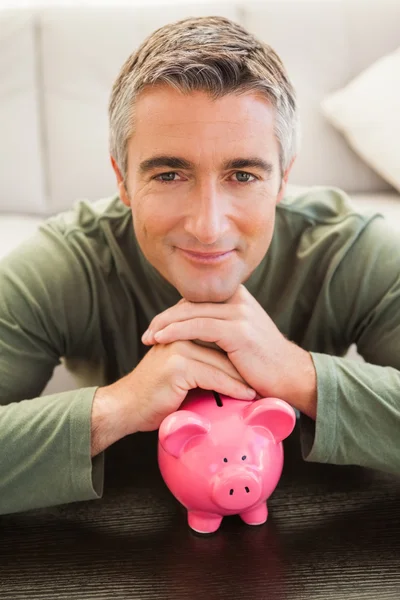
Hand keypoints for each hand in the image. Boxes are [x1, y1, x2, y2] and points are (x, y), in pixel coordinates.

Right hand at [90, 340, 256, 454]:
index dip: (239, 344)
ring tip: (261, 387)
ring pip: (221, 361)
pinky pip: (214, 376)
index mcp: (179, 324)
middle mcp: (178, 331)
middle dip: (245, 360)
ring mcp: (178, 346)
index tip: (260, 360)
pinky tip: (246, 395)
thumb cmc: (155, 391)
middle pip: (223, 344)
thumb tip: (232, 358)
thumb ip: (199, 353)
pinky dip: (233, 387)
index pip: (218, 329)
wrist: (127, 406)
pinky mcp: (178, 365)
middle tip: (266, 374)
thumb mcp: (179, 365)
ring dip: (243, 376)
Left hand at [142, 285, 316, 417]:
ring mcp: (239, 313)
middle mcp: (239, 299)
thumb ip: (220, 327)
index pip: (196, 299)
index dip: (174, 312)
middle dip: (165, 318)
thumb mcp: (240, 337)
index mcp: (237, 297)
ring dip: (165, 324)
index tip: (156, 327)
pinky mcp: (237, 330)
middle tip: (147, 333)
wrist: (291, 377)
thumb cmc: (263, 364)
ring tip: (149, 338)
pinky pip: (198, 327)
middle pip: (190, 302)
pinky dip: (176, 331)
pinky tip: (162, 339)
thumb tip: (192, 331)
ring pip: (191, 312)